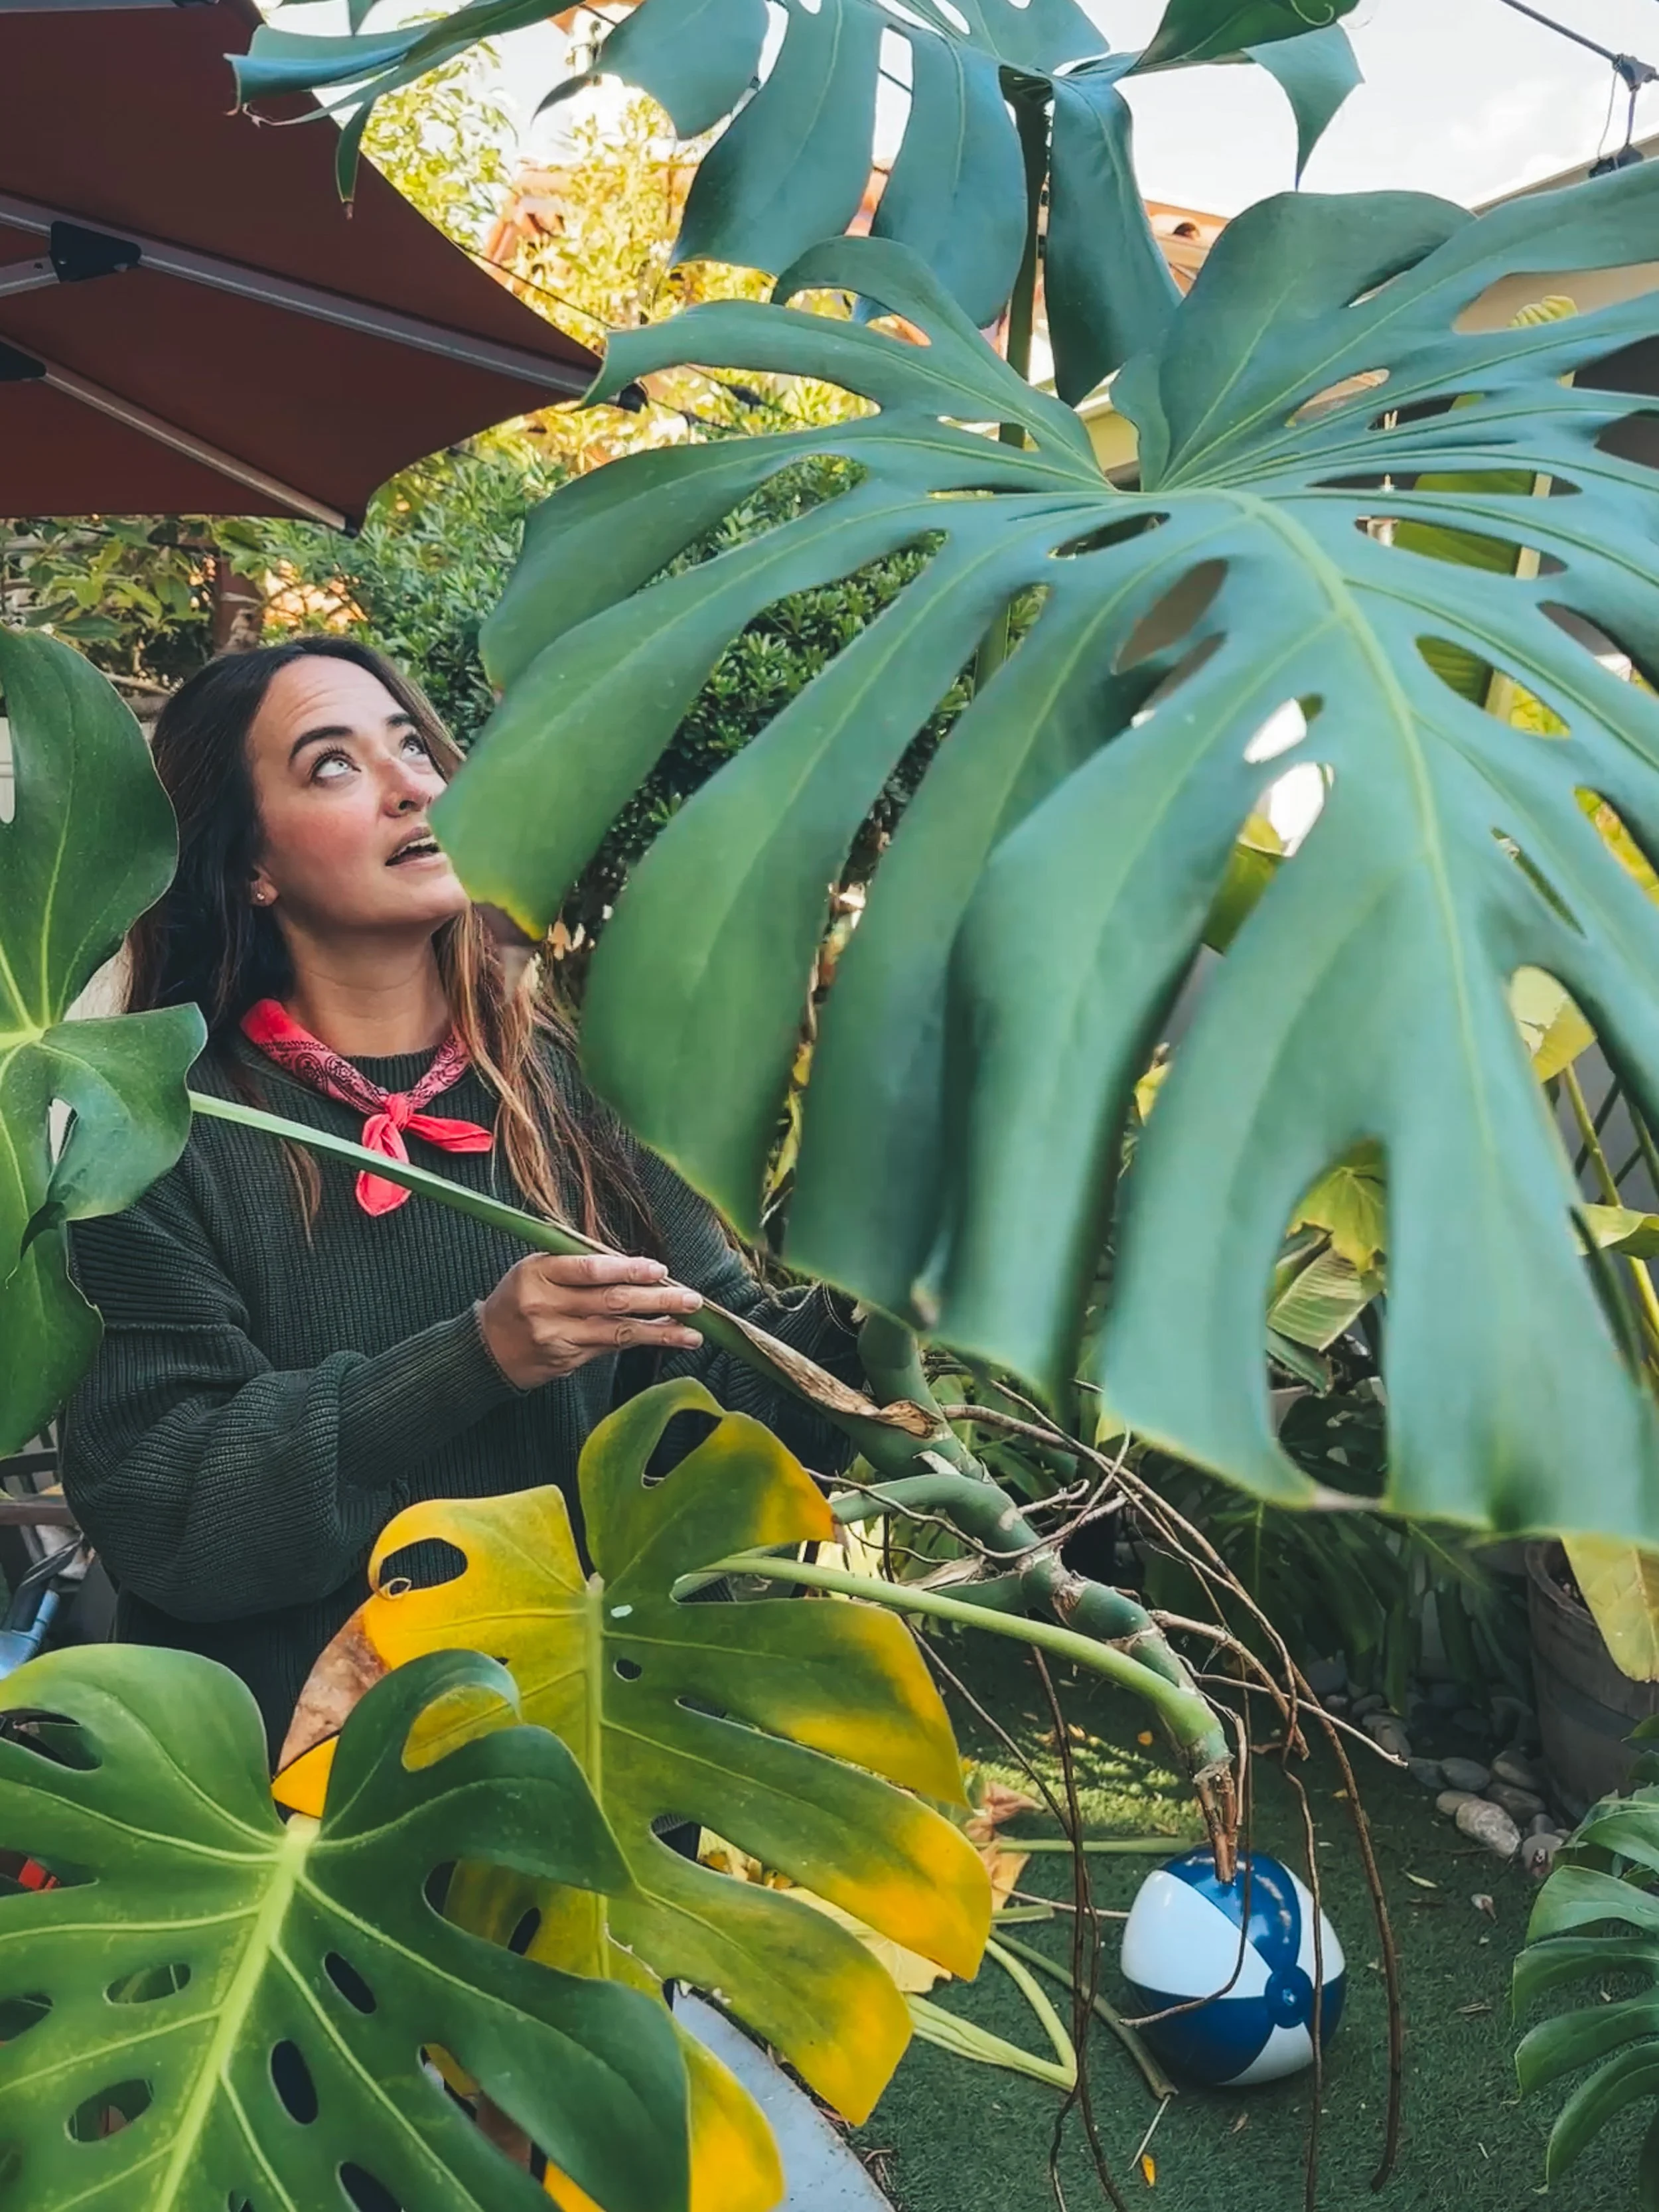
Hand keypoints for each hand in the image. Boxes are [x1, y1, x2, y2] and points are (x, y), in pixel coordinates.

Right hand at [478, 1252, 703, 1389]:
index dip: (627, 1269)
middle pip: (611, 1301)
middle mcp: (546, 1307)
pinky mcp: (567, 1361)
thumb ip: (578, 1262)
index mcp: (538, 1273)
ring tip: (693, 1331)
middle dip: (657, 1300)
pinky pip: (611, 1348)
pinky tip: (668, 1337)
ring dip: (660, 1331)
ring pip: (617, 1332)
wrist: (488, 1347)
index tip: (659, 1269)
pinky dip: (642, 1341)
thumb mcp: (536, 1268)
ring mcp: (557, 1338)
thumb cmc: (520, 1295)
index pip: (589, 1269)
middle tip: (692, 1299)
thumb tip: (634, 1264)